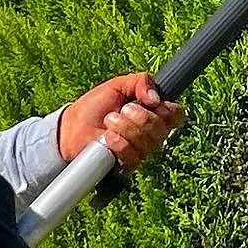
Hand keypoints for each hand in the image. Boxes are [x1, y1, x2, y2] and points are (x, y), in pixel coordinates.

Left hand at [56, 71, 182, 176]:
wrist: (71, 127)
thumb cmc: (94, 106)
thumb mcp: (117, 85)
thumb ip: (141, 82)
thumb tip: (156, 99)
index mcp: (152, 113)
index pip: (177, 115)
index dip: (169, 111)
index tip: (152, 104)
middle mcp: (150, 134)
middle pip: (162, 129)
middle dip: (140, 117)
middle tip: (122, 110)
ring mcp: (140, 151)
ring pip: (147, 144)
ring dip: (125, 129)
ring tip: (109, 122)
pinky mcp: (127, 166)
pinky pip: (133, 157)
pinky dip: (119, 144)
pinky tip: (107, 138)